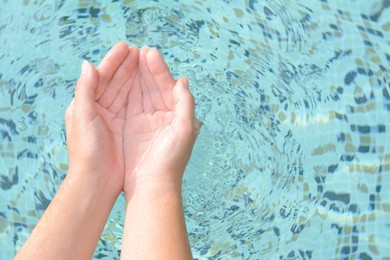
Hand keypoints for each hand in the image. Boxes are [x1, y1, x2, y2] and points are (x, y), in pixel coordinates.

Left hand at [65, 42, 138, 193]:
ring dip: (135, 76)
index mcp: (85, 104)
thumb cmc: (86, 150)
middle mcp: (99, 108)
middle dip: (127, 66)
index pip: (101, 76)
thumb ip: (84, 90)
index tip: (126, 47)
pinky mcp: (125, 128)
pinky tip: (150, 85)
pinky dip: (141, 94)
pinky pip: (134, 106)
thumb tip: (87, 64)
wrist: (96, 181)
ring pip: (126, 92)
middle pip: (115, 81)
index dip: (113, 61)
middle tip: (140, 50)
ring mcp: (113, 118)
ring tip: (147, 62)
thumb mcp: (82, 117)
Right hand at [123, 47, 199, 193]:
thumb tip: (182, 80)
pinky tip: (119, 78)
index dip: (159, 69)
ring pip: (139, 92)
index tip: (149, 52)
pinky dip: (124, 90)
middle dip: (146, 68)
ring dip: (134, 75)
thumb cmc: (172, 160)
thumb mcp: (185, 129)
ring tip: (128, 57)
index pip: (167, 85)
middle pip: (152, 85)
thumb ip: (186, 103)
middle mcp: (161, 115)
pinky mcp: (130, 128)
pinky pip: (127, 104)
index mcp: (176, 114)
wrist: (152, 186)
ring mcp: (145, 120)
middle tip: (137, 50)